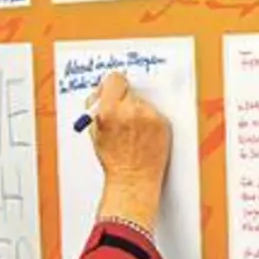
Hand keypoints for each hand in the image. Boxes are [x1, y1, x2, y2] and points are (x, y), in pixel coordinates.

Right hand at [88, 71, 170, 233]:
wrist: (133, 179)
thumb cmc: (114, 160)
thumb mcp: (95, 132)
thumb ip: (98, 109)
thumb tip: (103, 93)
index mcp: (110, 111)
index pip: (114, 79)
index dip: (112, 85)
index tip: (112, 90)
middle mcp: (131, 110)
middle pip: (129, 88)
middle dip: (123, 98)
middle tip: (120, 112)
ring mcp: (149, 116)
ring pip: (142, 101)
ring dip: (136, 110)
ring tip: (132, 130)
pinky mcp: (162, 123)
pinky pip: (154, 113)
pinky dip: (149, 120)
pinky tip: (143, 135)